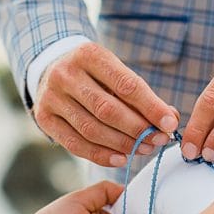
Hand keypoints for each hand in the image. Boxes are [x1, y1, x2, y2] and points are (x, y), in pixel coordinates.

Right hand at [35, 43, 179, 166]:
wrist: (53, 68)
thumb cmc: (96, 74)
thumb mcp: (117, 73)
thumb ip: (142, 95)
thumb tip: (170, 119)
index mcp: (89, 55)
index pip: (126, 85)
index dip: (150, 107)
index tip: (170, 124)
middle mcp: (66, 74)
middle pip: (107, 109)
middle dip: (137, 129)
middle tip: (157, 141)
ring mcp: (51, 96)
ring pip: (91, 129)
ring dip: (122, 144)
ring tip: (143, 149)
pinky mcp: (44, 118)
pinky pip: (75, 144)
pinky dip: (101, 155)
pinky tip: (121, 159)